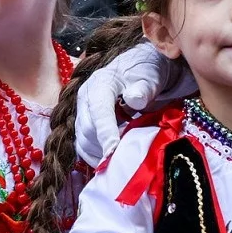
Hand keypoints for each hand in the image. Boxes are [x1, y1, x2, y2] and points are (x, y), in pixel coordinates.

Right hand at [73, 43, 192, 166]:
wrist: (141, 70)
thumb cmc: (145, 73)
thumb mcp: (149, 77)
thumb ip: (143, 88)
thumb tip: (134, 100)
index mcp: (100, 84)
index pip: (99, 112)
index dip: (106, 134)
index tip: (113, 152)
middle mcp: (86, 99)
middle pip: (87, 130)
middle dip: (103, 148)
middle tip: (124, 160)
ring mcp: (84, 112)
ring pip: (82, 141)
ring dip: (99, 155)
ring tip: (119, 162)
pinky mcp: (86, 124)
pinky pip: (84, 146)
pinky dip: (96, 156)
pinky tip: (112, 162)